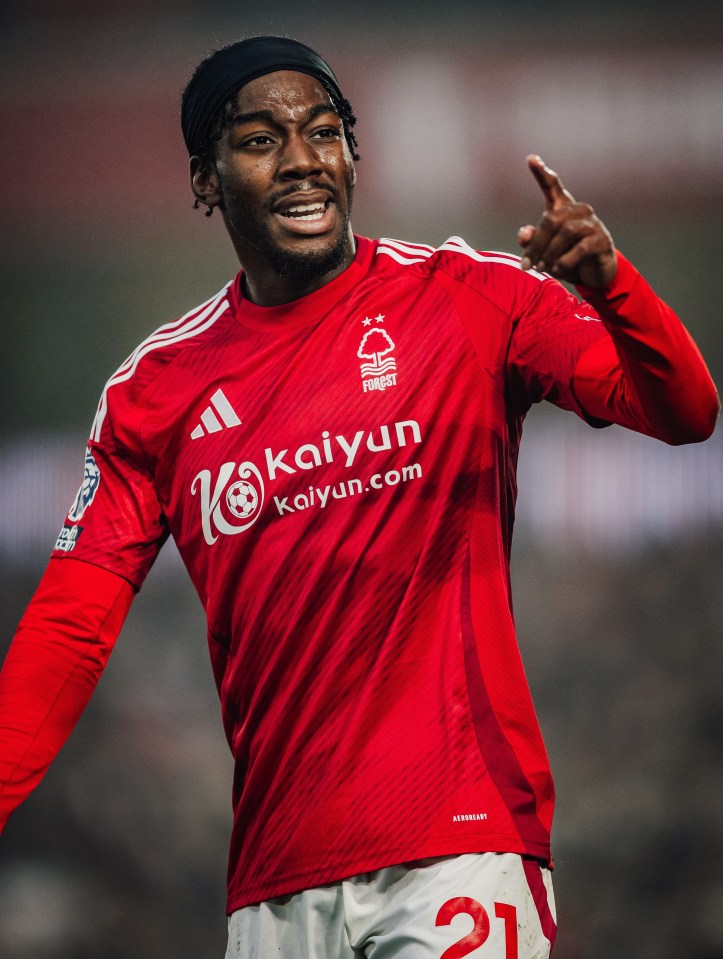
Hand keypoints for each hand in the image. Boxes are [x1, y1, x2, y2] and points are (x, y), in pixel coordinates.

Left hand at [518, 154, 616, 287]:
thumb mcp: (544, 251)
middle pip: (551, 220)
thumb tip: (523, 234)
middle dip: (536, 245)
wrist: (592, 273)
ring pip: (566, 232)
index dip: (542, 173)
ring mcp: (592, 224)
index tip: (531, 158)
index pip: (552, 187)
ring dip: (550, 254)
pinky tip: (558, 269)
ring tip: (543, 268)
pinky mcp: (602, 240)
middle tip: (527, 266)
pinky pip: (580, 248)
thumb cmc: (564, 257)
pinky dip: (565, 261)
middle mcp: (578, 211)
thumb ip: (531, 241)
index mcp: (563, 208)